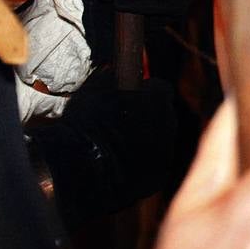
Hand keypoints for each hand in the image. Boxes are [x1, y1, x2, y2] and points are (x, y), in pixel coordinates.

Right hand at [31, 71, 179, 224]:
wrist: (79, 169)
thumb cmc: (84, 124)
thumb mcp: (93, 90)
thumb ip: (110, 79)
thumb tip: (112, 73)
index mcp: (158, 98)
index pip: (160, 88)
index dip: (144, 92)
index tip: (130, 96)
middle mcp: (169, 123)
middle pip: (163, 115)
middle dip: (147, 117)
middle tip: (122, 122)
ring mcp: (167, 151)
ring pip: (159, 141)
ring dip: (144, 141)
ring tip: (116, 146)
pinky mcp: (159, 175)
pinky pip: (153, 165)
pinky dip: (141, 165)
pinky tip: (119, 165)